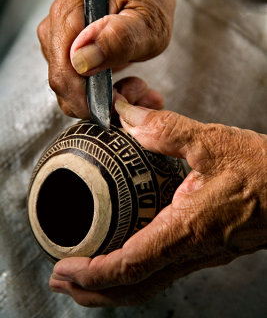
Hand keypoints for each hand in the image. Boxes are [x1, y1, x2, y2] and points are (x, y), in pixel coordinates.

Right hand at [37, 0, 173, 118]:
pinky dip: (97, 93)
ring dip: (100, 98)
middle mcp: (54, 28)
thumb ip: (118, 40)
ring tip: (132, 84)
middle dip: (97, 101)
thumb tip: (80, 61)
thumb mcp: (146, 23)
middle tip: (134, 90)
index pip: (64, 74)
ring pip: (68, 90)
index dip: (89, 99)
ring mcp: (55, 41)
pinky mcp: (62, 52)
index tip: (118, 103)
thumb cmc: (148, 1)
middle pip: (63, 85)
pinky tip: (120, 82)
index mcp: (69, 15)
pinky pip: (73, 85)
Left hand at [49, 95, 266, 306]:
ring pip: (149, 284)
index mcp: (190, 227)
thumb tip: (128, 117)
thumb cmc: (265, 171)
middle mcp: (193, 249)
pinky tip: (125, 258)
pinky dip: (135, 273)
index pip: (131, 264)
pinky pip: (164, 271)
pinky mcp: (207, 249)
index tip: (66, 269)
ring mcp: (201, 254)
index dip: (94, 272)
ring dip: (111, 286)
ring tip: (84, 276)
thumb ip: (165, 130)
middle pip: (134, 287)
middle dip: (93, 291)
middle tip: (62, 281)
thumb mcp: (212, 142)